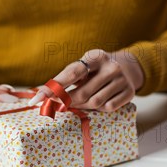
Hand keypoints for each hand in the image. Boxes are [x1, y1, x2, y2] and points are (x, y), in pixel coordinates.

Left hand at [29, 49, 143, 111]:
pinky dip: (99, 109)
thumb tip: (42, 95)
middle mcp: (111, 66)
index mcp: (95, 56)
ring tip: (80, 101)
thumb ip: (65, 78)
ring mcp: (122, 79)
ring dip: (83, 106)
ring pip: (95, 103)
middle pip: (82, 93)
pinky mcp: (129, 92)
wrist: (126, 68)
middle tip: (58, 104)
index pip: (71, 73)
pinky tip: (98, 101)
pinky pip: (107, 108)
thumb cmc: (94, 70)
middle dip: (67, 101)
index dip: (54, 88)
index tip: (38, 98)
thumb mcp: (82, 66)